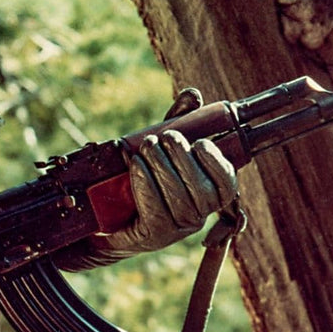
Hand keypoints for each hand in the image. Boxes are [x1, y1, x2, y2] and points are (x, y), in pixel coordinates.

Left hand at [98, 88, 238, 255]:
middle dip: (182, 158)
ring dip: (161, 167)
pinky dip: (146, 184)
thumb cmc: (141, 174)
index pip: (227, 184)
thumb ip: (179, 121)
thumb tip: (193, 95)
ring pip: (179, 199)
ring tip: (146, 148)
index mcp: (207, 195)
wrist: (105, 213)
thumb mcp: (161, 145)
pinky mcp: (154, 235)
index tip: (200, 143)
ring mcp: (177, 229)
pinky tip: (136, 166)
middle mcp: (198, 215)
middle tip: (162, 137)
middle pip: (202, 190)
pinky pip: (156, 211)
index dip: (217, 164)